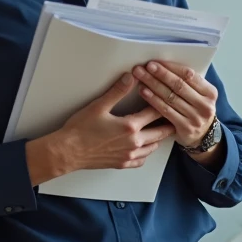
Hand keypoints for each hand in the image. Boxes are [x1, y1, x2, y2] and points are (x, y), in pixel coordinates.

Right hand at [27, 73, 171, 184]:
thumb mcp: (99, 106)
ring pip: (153, 147)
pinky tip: (144, 148)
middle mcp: (134, 143)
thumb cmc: (80, 130)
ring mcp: (129, 155)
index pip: (154, 113)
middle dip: (168, 123)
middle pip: (160, 132)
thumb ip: (117, 91)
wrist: (68, 151)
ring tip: (161, 130)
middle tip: (173, 116)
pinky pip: (142, 160)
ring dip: (159, 138)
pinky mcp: (122, 164)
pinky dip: (146, 153)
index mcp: (130, 127)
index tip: (167, 99)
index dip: (162, 104)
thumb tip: (131, 78)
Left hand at [132, 61, 218, 148]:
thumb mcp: (199, 95)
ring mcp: (196, 117)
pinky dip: (153, 100)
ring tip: (140, 76)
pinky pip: (166, 110)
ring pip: (171, 97)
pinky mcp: (185, 128)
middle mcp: (205, 105)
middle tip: (144, 67)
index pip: (189, 75)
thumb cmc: (195, 109)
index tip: (155, 62)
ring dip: (153, 85)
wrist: (202, 136)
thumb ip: (187, 82)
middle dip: (160, 74)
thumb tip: (162, 64)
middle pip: (179, 85)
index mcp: (210, 92)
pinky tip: (143, 92)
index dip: (171, 67)